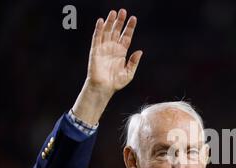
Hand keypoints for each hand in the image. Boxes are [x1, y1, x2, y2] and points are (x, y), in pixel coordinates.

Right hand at [71, 9, 142, 124]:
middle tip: (123, 11)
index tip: (134, 18)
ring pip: (107, 32)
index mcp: (121, 52)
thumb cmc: (115, 82)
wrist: (103, 88)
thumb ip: (134, 62)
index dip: (129, 27)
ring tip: (113, 12)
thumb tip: (140, 51)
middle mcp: (112, 48)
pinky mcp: (95, 50)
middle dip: (120, 21)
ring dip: (110, 22)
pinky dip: (98, 29)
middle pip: (116, 31)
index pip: (126, 36)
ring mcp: (104, 48)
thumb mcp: (129, 73)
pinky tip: (101, 21)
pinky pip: (97, 37)